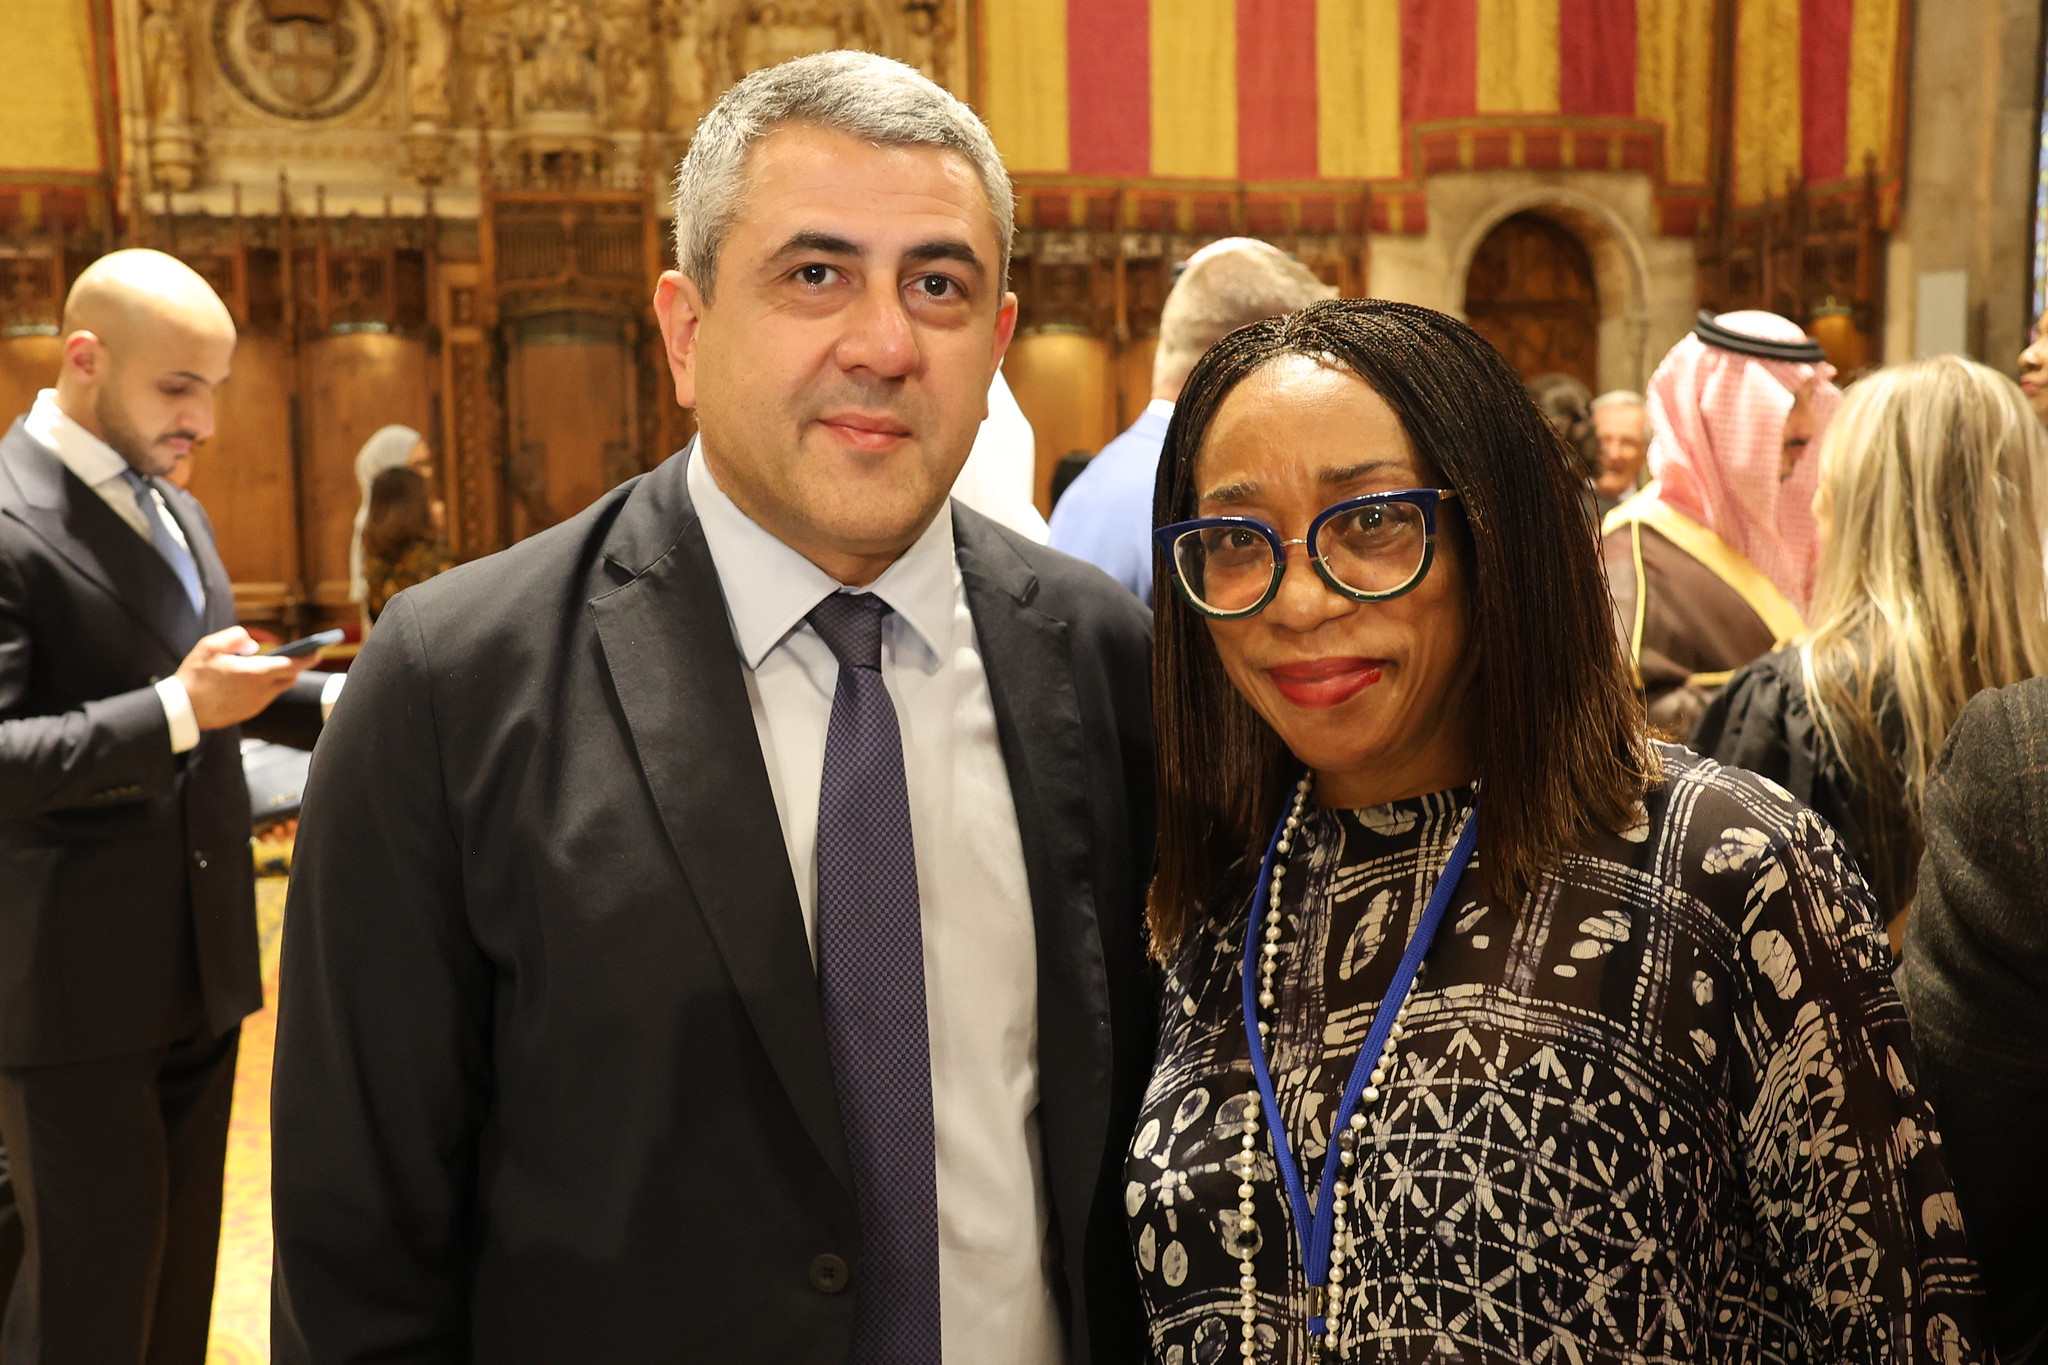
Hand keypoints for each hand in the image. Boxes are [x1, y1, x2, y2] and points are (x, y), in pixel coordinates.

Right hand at [175, 626, 316, 730]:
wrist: (182, 710)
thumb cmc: (194, 675)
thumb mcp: (211, 645)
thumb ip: (236, 637)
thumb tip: (253, 646)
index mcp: (256, 673)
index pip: (293, 665)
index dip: (308, 657)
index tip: (318, 650)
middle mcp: (261, 691)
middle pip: (290, 677)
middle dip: (294, 666)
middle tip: (297, 655)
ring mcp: (256, 704)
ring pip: (278, 688)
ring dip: (278, 677)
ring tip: (271, 665)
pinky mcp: (249, 712)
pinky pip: (265, 697)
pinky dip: (265, 687)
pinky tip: (252, 680)